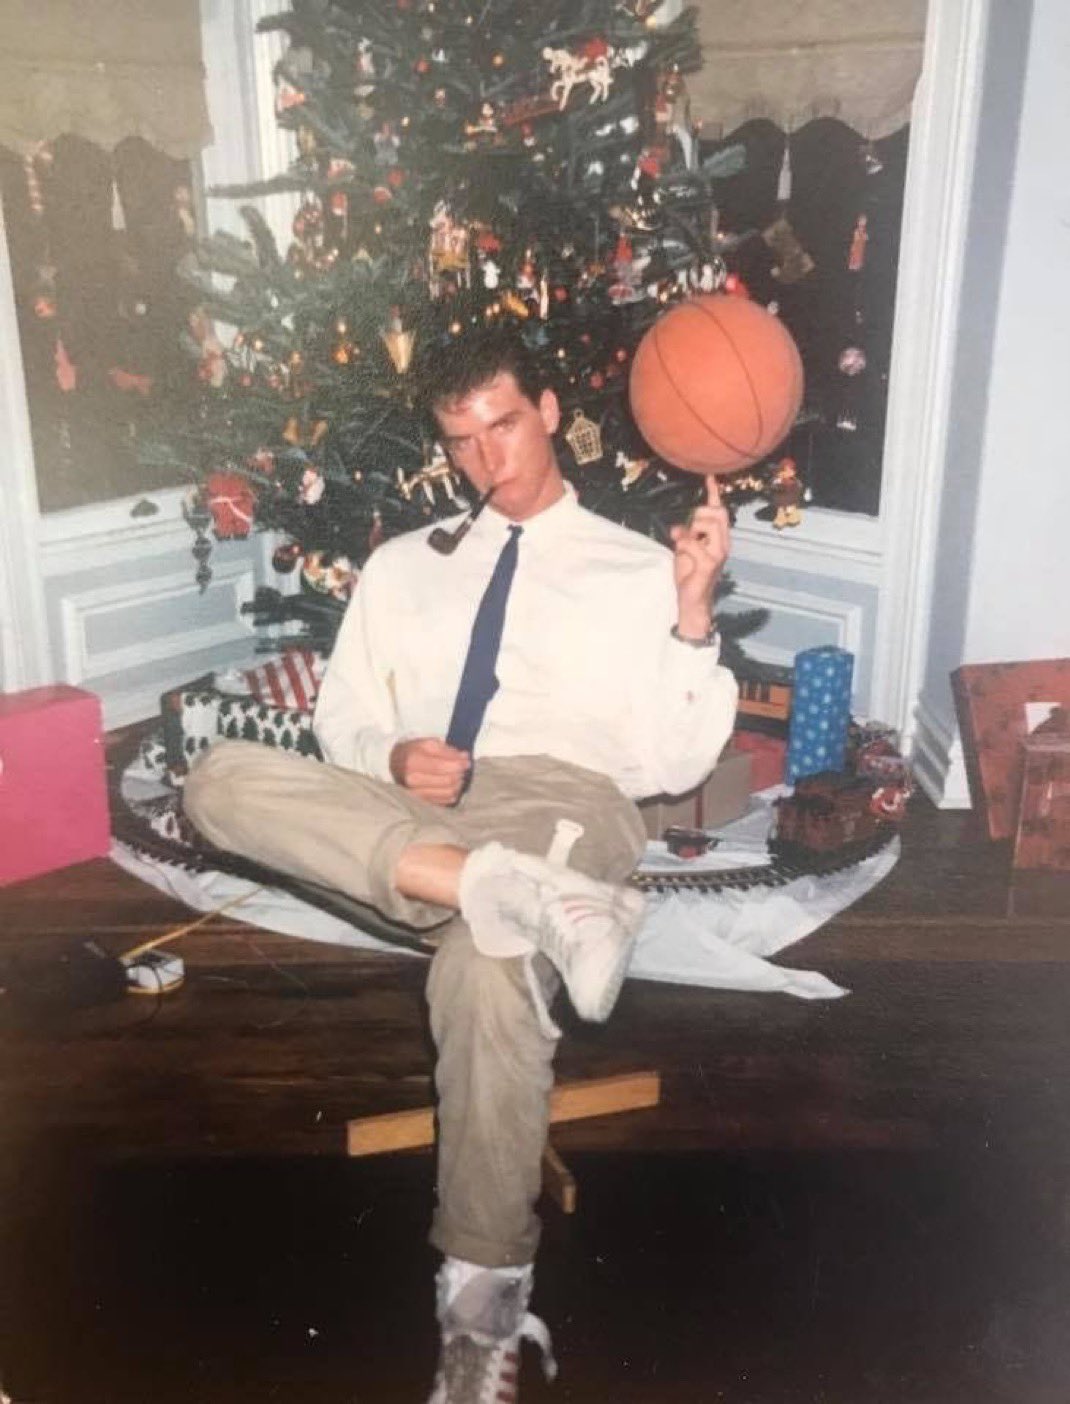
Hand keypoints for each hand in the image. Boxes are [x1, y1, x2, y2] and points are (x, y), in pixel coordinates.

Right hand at [390, 737, 469, 805]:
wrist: (395, 765)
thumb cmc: (413, 752)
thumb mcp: (427, 743)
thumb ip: (447, 750)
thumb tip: (464, 757)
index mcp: (413, 761)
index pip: (442, 766)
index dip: (458, 764)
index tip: (466, 760)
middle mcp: (413, 780)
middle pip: (447, 780)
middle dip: (460, 773)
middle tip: (462, 767)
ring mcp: (417, 793)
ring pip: (448, 792)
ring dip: (458, 784)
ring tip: (458, 776)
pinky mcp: (422, 802)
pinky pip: (445, 801)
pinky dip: (453, 793)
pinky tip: (452, 785)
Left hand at [669, 474, 730, 634]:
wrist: (692, 600)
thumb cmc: (689, 574)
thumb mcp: (685, 548)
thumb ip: (686, 534)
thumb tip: (680, 526)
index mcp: (719, 538)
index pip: (719, 511)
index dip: (714, 493)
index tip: (710, 477)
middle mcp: (723, 543)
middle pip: (717, 512)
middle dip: (699, 514)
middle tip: (688, 529)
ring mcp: (719, 553)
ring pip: (708, 524)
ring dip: (690, 529)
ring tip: (682, 541)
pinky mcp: (710, 564)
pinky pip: (694, 544)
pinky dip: (683, 544)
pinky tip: (679, 551)